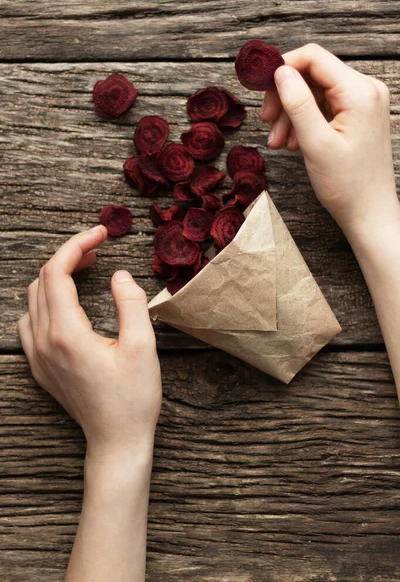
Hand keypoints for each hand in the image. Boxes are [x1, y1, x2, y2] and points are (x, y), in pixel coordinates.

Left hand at [17, 225, 161, 462]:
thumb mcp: (143, 347)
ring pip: (33, 299)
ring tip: (87, 270)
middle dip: (69, 257)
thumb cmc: (133, 398)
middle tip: (99, 251)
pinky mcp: (39, 366)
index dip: (77, 244)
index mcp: (66, 333)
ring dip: (57, 277)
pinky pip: (30, 321)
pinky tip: (68, 303)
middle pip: (43, 280)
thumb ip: (131, 303)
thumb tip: (119, 275)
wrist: (116, 441)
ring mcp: (37, 355)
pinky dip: (46, 300)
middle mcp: (43, 341)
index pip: (57, 271)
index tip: (101, 233)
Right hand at [260, 43, 398, 235]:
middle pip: (312, 75)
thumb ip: (297, 103)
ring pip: (315, 93)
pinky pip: (324, 107)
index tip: (259, 87)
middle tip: (266, 122)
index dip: (282, 67)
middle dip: (285, 97)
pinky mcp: (358, 116)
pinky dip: (304, 122)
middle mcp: (365, 89)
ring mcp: (363, 103)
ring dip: (291, 114)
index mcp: (359, 91)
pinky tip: (293, 143)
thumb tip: (279, 72)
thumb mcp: (315, 143)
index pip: (313, 58)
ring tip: (278, 142)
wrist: (369, 213)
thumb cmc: (347, 185)